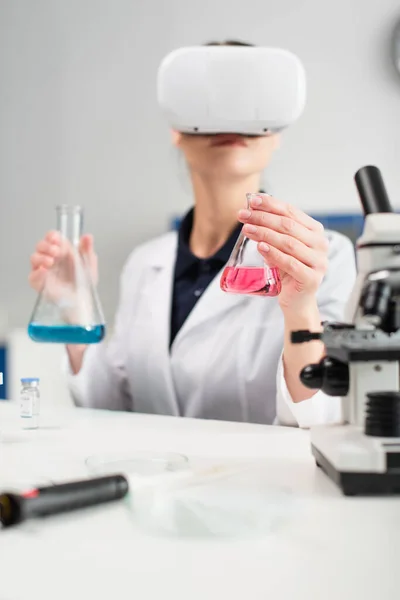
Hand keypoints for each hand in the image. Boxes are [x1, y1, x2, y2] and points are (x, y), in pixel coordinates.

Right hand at [29, 231, 97, 297]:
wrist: (82, 300)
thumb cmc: (83, 282)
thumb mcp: (89, 263)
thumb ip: (87, 249)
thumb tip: (87, 237)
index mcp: (61, 251)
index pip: (51, 238)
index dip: (52, 236)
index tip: (56, 238)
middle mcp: (50, 258)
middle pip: (40, 245)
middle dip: (46, 245)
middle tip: (56, 251)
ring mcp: (43, 270)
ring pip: (34, 258)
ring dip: (41, 257)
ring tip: (51, 261)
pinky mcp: (39, 283)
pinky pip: (32, 276)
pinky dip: (37, 273)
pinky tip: (44, 271)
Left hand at [238, 194, 328, 312]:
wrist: (297, 300)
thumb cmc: (288, 270)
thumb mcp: (281, 247)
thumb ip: (273, 231)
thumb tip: (252, 212)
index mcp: (315, 231)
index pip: (291, 212)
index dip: (271, 204)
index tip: (252, 201)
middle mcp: (320, 244)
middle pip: (288, 226)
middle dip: (263, 218)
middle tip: (243, 216)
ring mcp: (318, 262)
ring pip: (288, 243)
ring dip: (265, 234)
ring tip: (247, 230)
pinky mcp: (311, 279)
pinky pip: (290, 263)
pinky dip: (274, 253)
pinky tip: (260, 247)